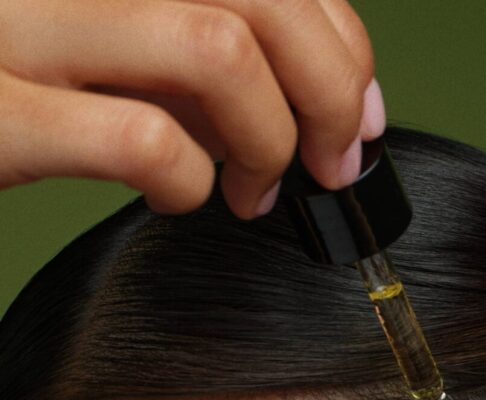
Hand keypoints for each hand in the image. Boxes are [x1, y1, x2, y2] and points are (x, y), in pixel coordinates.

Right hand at [0, 0, 384, 217]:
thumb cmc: (6, 62)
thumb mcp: (100, 27)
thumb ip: (185, 38)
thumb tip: (310, 95)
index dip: (340, 38)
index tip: (355, 112)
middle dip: (332, 92)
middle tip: (330, 163)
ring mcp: (22, 19)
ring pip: (219, 52)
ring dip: (268, 141)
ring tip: (252, 190)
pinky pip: (142, 141)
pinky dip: (187, 184)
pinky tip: (176, 198)